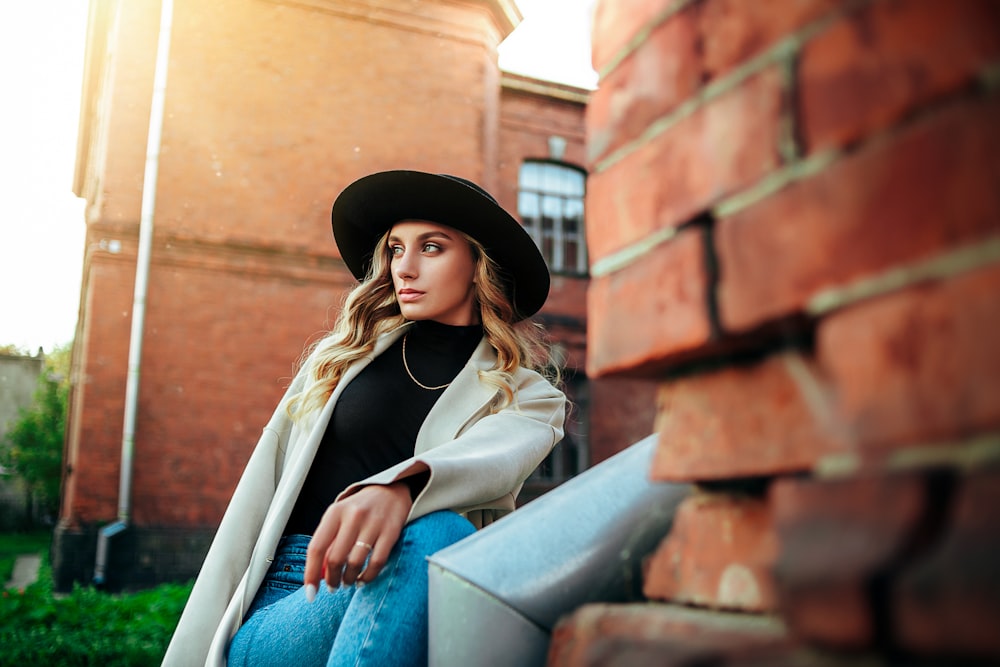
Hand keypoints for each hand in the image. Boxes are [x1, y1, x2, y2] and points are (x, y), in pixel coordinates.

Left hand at [303, 482, 411, 598]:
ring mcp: (373, 523)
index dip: (311, 573)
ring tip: (347, 582)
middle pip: (336, 558)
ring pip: (355, 563)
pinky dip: (368, 576)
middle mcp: (353, 516)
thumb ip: (328, 542)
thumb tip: (318, 575)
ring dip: (348, 579)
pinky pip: (377, 562)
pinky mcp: (391, 531)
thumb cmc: (358, 510)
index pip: (316, 547)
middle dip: (332, 579)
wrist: (390, 491)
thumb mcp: (339, 518)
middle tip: (333, 587)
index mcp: (335, 512)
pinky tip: (363, 579)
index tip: (310, 593)